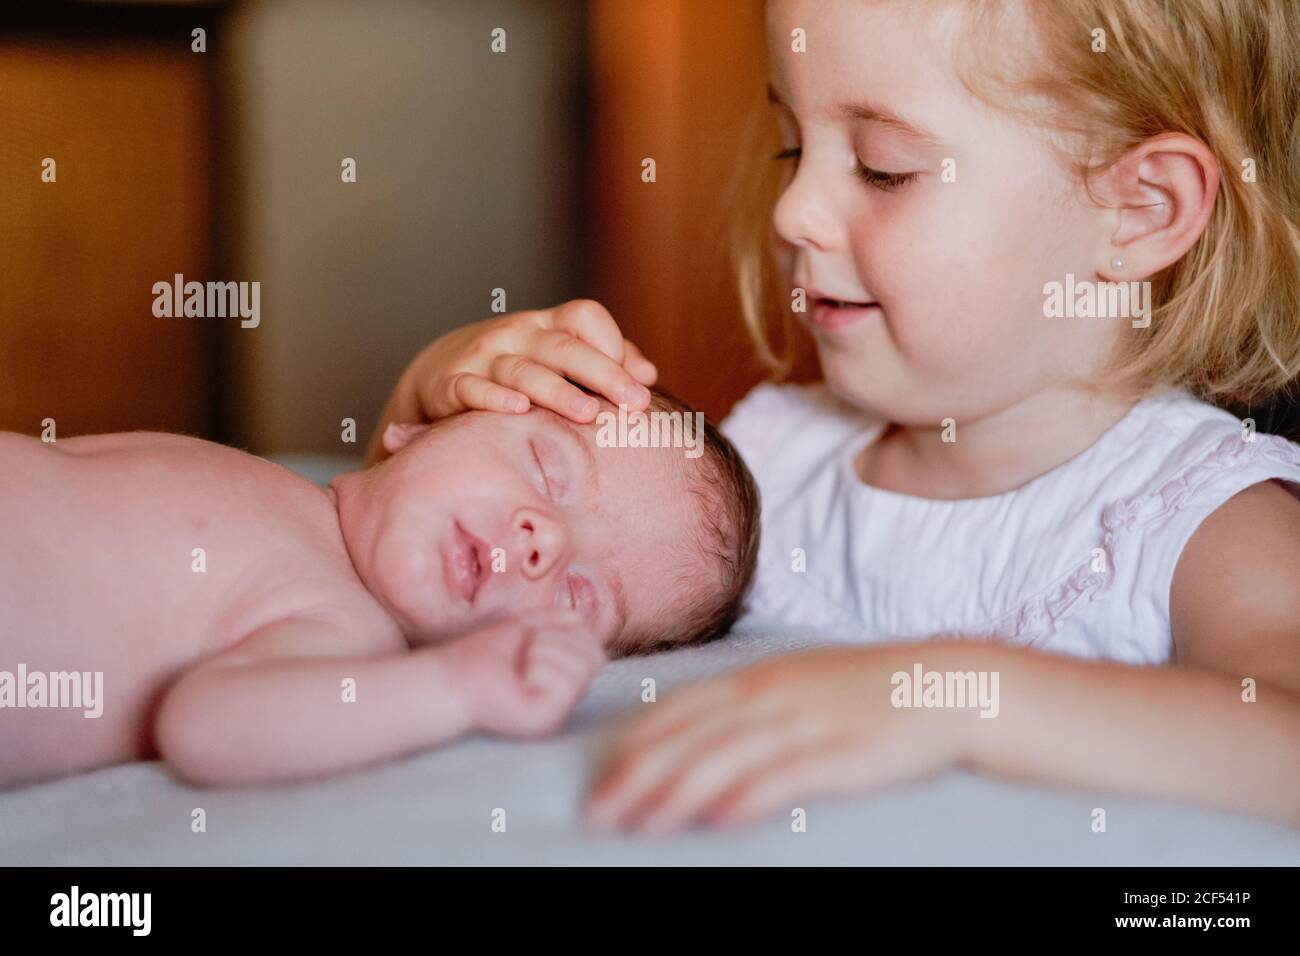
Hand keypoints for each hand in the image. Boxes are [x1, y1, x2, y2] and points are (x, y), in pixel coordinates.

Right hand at [394, 298, 656, 423]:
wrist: (437, 371)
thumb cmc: (515, 367)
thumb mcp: (556, 356)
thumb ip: (604, 361)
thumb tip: (648, 375)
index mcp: (546, 325)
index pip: (583, 316)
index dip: (612, 343)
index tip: (639, 382)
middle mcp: (517, 334)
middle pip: (562, 347)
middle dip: (602, 373)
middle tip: (634, 402)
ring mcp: (483, 357)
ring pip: (523, 371)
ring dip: (557, 391)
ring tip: (587, 413)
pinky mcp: (452, 384)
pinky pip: (472, 389)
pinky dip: (493, 399)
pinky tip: (517, 410)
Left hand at [441, 608, 612, 737]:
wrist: (453, 676)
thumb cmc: (487, 654)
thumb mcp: (531, 628)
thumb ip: (561, 621)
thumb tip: (582, 621)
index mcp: (568, 681)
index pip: (593, 645)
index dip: (562, 632)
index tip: (530, 641)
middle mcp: (569, 700)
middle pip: (593, 654)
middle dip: (553, 640)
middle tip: (523, 654)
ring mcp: (560, 713)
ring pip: (579, 665)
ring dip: (542, 652)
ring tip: (518, 667)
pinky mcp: (546, 720)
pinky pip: (562, 681)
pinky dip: (536, 668)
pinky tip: (516, 680)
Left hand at [585, 644, 977, 833]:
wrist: (942, 684)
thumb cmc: (863, 690)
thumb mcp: (797, 683)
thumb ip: (748, 705)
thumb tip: (694, 736)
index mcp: (758, 676)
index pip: (680, 708)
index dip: (636, 743)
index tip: (599, 777)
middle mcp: (773, 694)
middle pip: (692, 736)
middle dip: (640, 775)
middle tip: (600, 812)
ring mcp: (807, 721)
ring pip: (728, 757)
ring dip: (679, 792)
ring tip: (644, 826)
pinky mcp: (843, 752)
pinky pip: (787, 776)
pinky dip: (748, 797)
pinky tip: (718, 821)